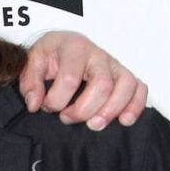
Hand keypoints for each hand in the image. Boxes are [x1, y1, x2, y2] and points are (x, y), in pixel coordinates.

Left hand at [20, 31, 146, 130]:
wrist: (61, 46)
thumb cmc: (49, 55)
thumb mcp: (31, 63)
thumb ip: (29, 83)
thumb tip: (34, 104)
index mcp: (73, 46)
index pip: (70, 77)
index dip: (57, 99)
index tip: (47, 106)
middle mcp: (98, 54)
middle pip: (102, 84)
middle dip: (84, 109)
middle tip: (66, 118)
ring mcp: (114, 64)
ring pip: (126, 86)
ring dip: (110, 111)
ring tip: (93, 124)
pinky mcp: (124, 75)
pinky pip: (140, 88)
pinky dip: (135, 106)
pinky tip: (123, 121)